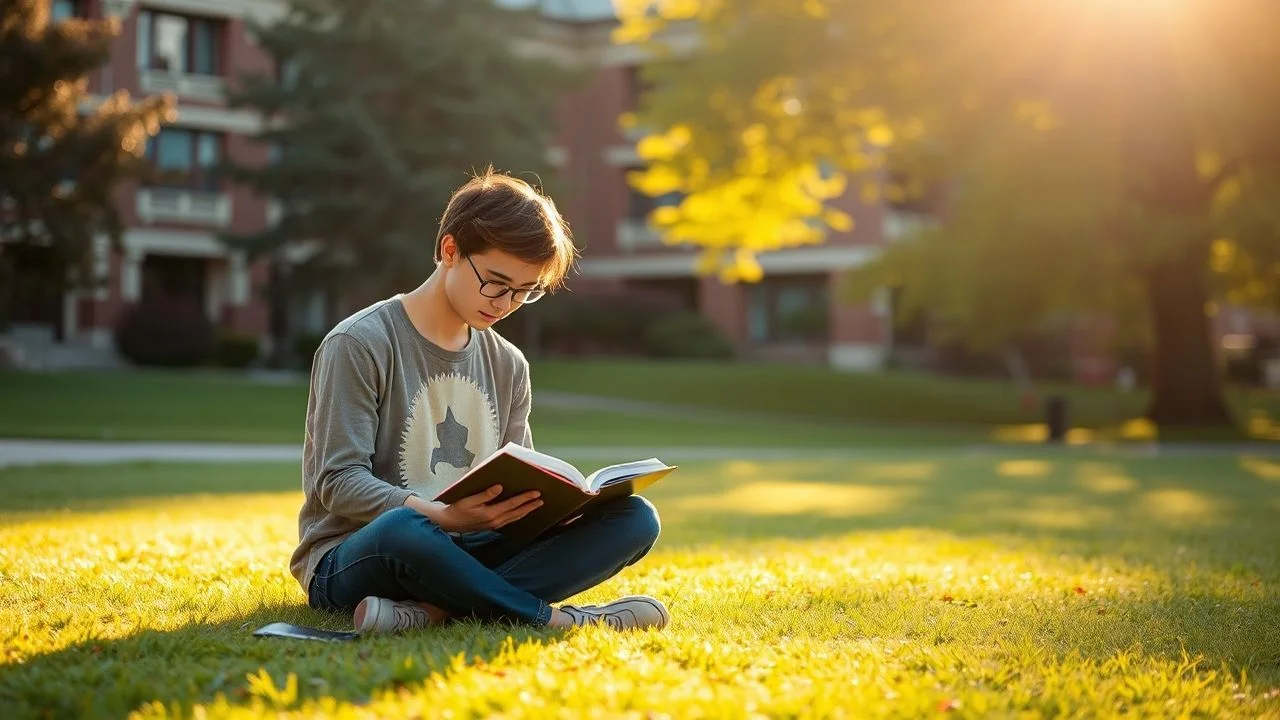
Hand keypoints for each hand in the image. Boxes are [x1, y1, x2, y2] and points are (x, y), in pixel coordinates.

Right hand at [414, 485, 541, 533]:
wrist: (449, 523)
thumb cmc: (457, 508)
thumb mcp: (469, 499)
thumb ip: (485, 494)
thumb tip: (500, 487)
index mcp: (490, 513)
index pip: (512, 504)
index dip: (525, 498)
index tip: (536, 493)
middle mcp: (495, 521)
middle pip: (517, 513)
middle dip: (530, 506)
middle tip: (542, 500)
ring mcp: (494, 525)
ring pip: (514, 518)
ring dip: (526, 512)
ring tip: (536, 506)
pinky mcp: (492, 526)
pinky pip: (509, 521)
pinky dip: (517, 516)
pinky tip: (521, 513)